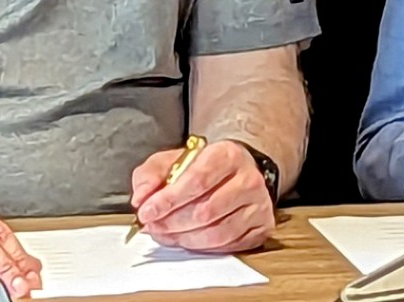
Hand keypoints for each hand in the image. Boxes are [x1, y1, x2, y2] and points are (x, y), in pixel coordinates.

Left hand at [131, 139, 278, 253]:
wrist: (237, 172)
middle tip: (152, 226)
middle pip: (206, 211)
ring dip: (185, 238)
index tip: (147, 212)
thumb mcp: (173, 160)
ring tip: (166, 233)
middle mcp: (249, 179)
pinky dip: (202, 248)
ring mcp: (259, 205)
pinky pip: (229, 246)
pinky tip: (187, 239)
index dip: (169, 200)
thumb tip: (141, 199)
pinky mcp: (262, 227)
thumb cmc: (203, 167)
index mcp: (228, 155)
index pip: (197, 180)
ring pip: (217, 233)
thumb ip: (151, 175)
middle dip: (172, 223)